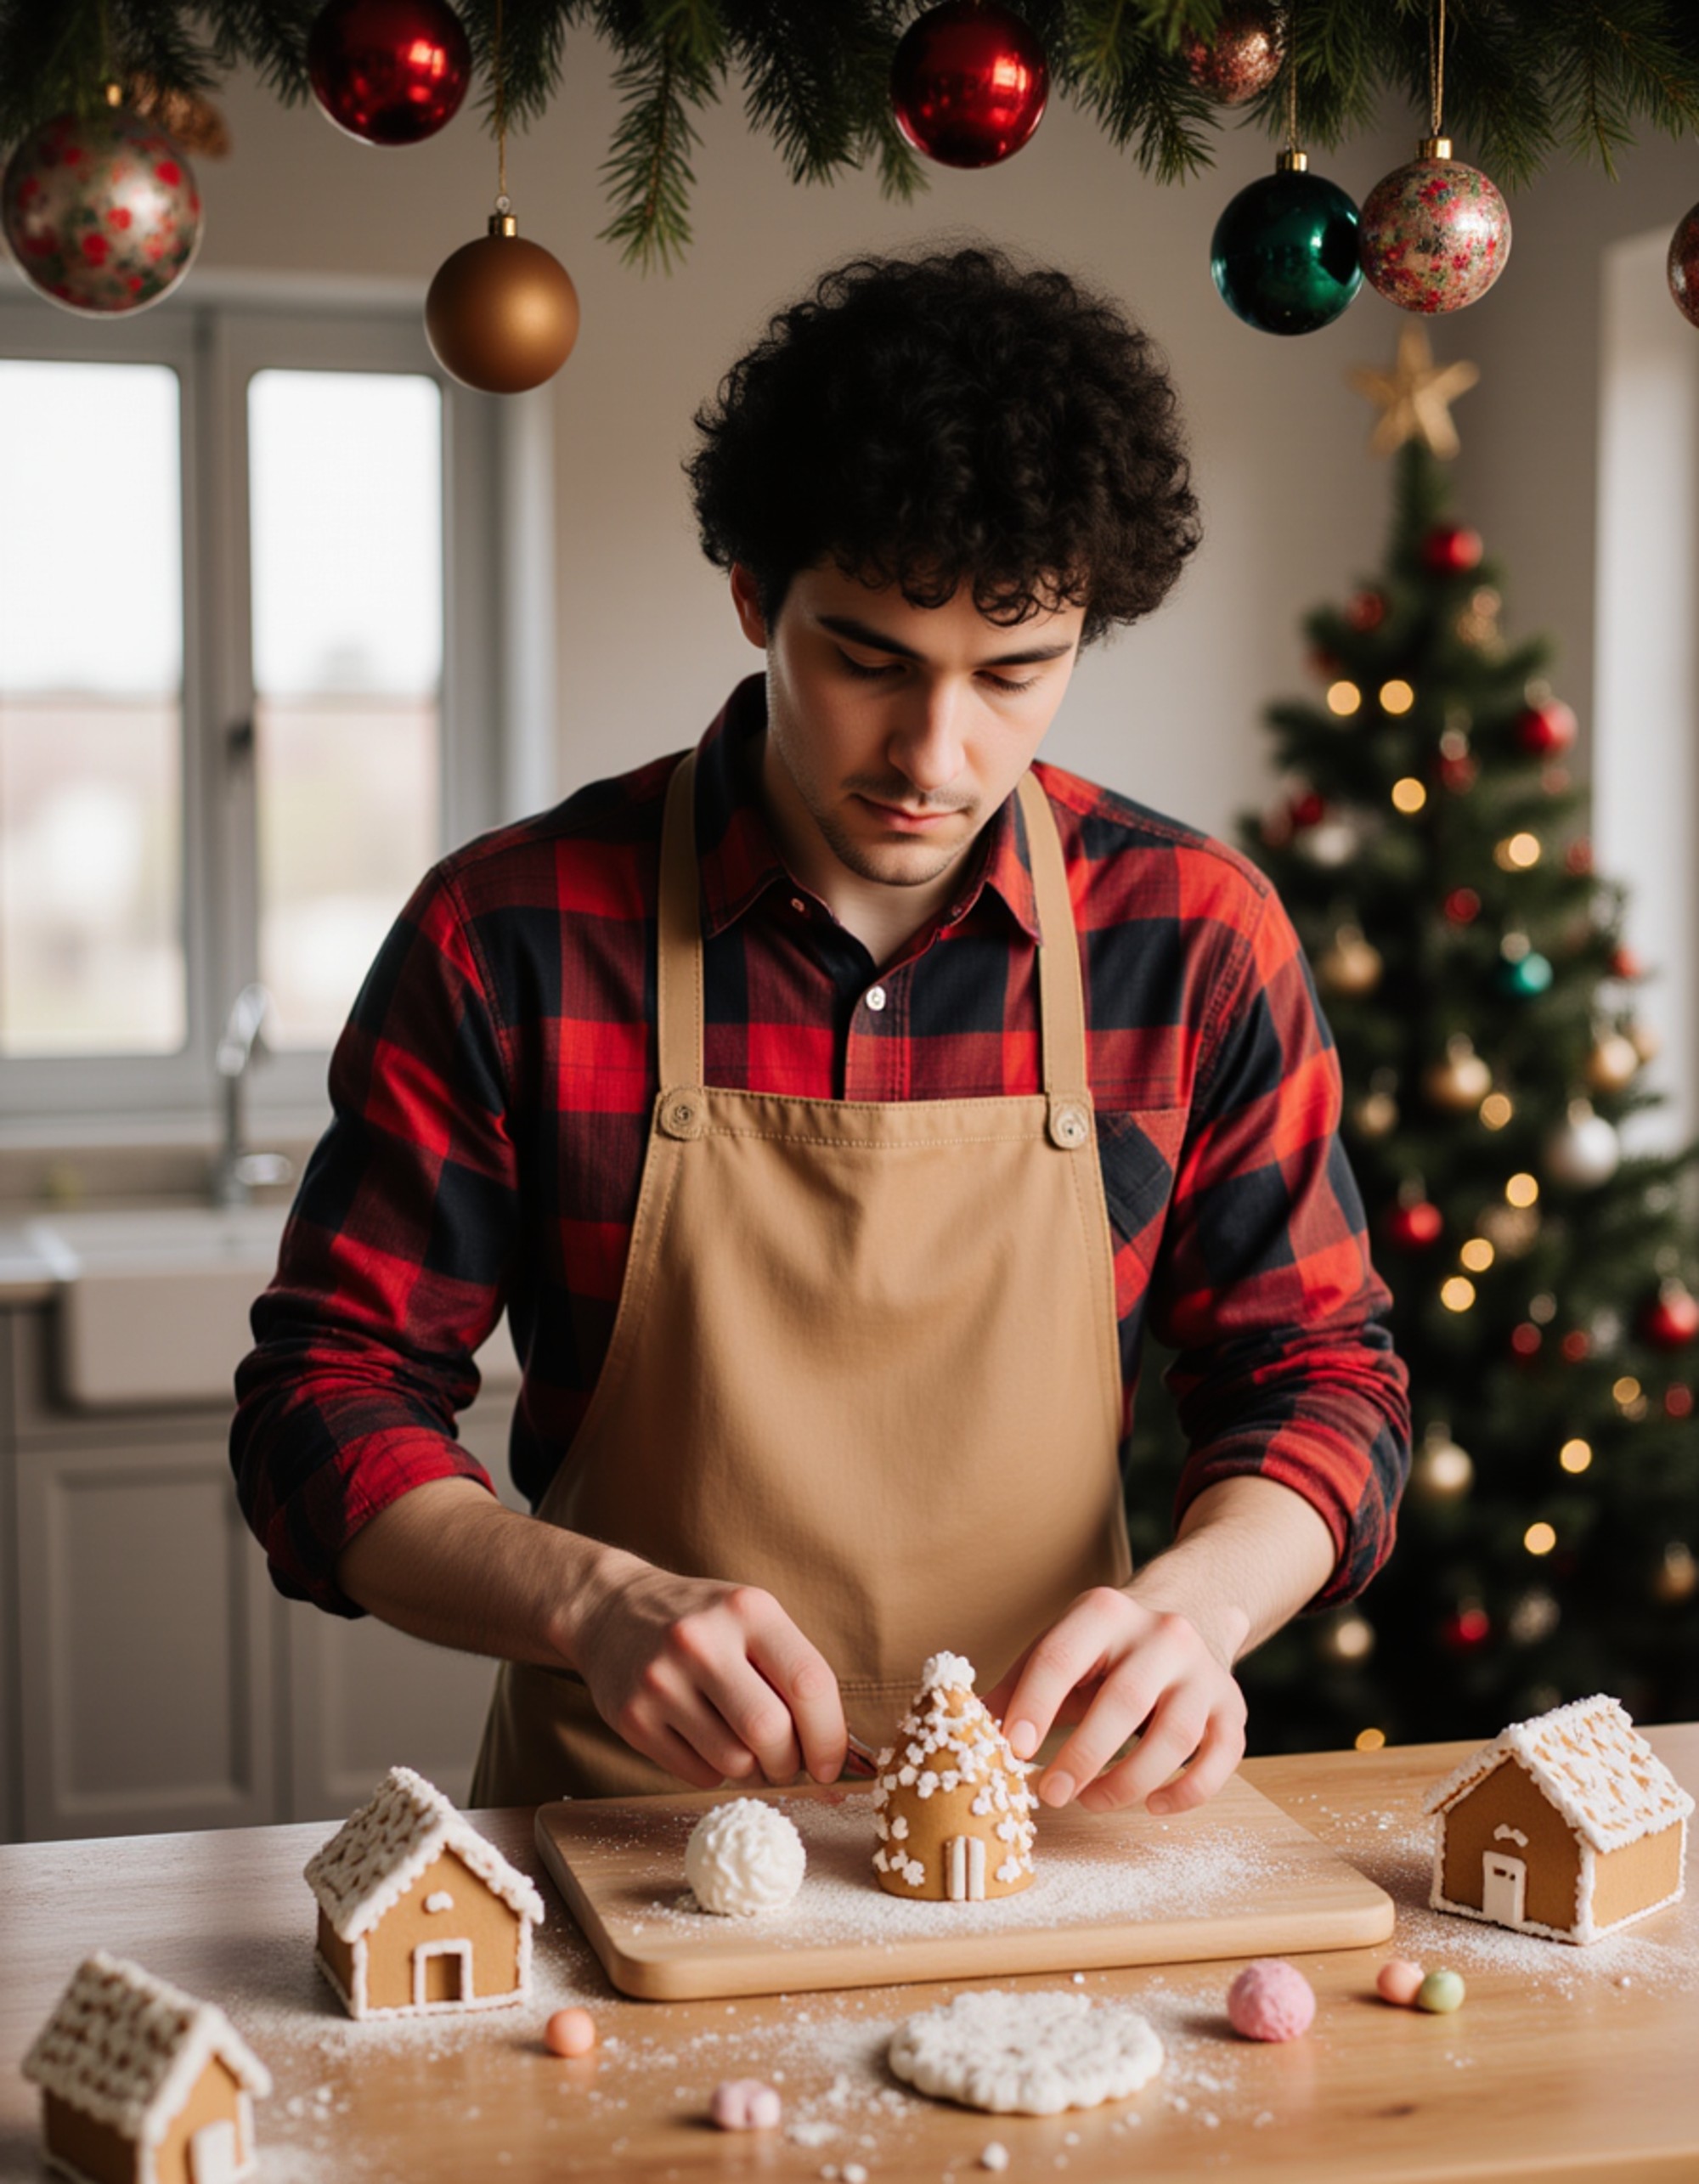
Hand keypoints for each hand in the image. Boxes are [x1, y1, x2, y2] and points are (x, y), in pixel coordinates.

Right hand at [571, 1551, 848, 1790]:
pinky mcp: (631, 1717)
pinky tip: (704, 1739)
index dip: (830, 1736)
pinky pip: (697, 1774)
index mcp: (748, 1610)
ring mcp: (661, 1679)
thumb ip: (794, 1675)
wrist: (611, 1610)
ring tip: (741, 1742)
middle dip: (789, 1761)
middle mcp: (702, 1640)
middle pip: (770, 1731)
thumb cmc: (703, 1623)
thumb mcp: (752, 1621)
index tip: (831, 1764)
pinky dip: (714, 1771)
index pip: (809, 1683)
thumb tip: (840, 1756)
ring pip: (734, 1761)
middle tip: (785, 1760)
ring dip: (751, 1768)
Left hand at [983, 1586, 1247, 1817]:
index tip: (1013, 1749)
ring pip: (1175, 1736)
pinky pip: (1222, 1758)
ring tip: (1092, 1802)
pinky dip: (1188, 1791)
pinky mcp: (1232, 1707)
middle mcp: (1163, 1634)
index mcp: (1106, 1611)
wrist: (1190, 1612)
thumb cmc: (1107, 1647)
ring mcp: (1204, 1671)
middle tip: (1050, 1795)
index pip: (1063, 1655)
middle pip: (1124, 1700)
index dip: (1035, 1704)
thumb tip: (970, 1727)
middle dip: (1083, 1756)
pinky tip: (1154, 1805)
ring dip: (1130, 1781)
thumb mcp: (1061, 1647)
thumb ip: (1018, 1686)